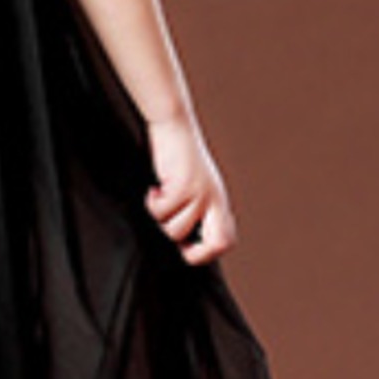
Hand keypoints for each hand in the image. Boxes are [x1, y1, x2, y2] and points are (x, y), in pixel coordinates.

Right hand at [143, 113, 237, 265]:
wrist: (174, 125)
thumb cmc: (178, 154)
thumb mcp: (196, 184)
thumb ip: (199, 208)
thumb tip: (186, 240)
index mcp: (219, 201)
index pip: (226, 240)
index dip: (207, 252)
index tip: (186, 244)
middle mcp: (215, 199)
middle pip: (219, 244)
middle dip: (196, 253)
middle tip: (178, 244)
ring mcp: (201, 193)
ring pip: (177, 230)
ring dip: (161, 218)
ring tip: (159, 199)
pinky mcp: (183, 186)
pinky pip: (162, 212)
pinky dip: (152, 203)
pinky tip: (154, 189)